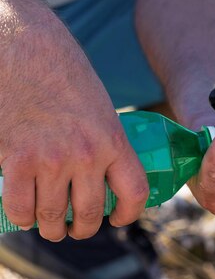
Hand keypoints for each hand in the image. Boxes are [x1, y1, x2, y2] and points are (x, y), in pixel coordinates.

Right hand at [0, 0, 148, 240]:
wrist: (28, 51)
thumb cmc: (67, 75)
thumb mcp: (101, 108)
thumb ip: (105, 143)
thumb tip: (105, 177)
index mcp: (115, 140)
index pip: (134, 192)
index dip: (128, 214)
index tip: (118, 219)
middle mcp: (87, 155)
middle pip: (89, 213)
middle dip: (83, 228)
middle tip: (76, 227)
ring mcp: (51, 160)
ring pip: (52, 216)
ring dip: (51, 227)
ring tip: (50, 225)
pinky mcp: (17, 160)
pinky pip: (20, 208)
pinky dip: (22, 217)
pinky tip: (25, 213)